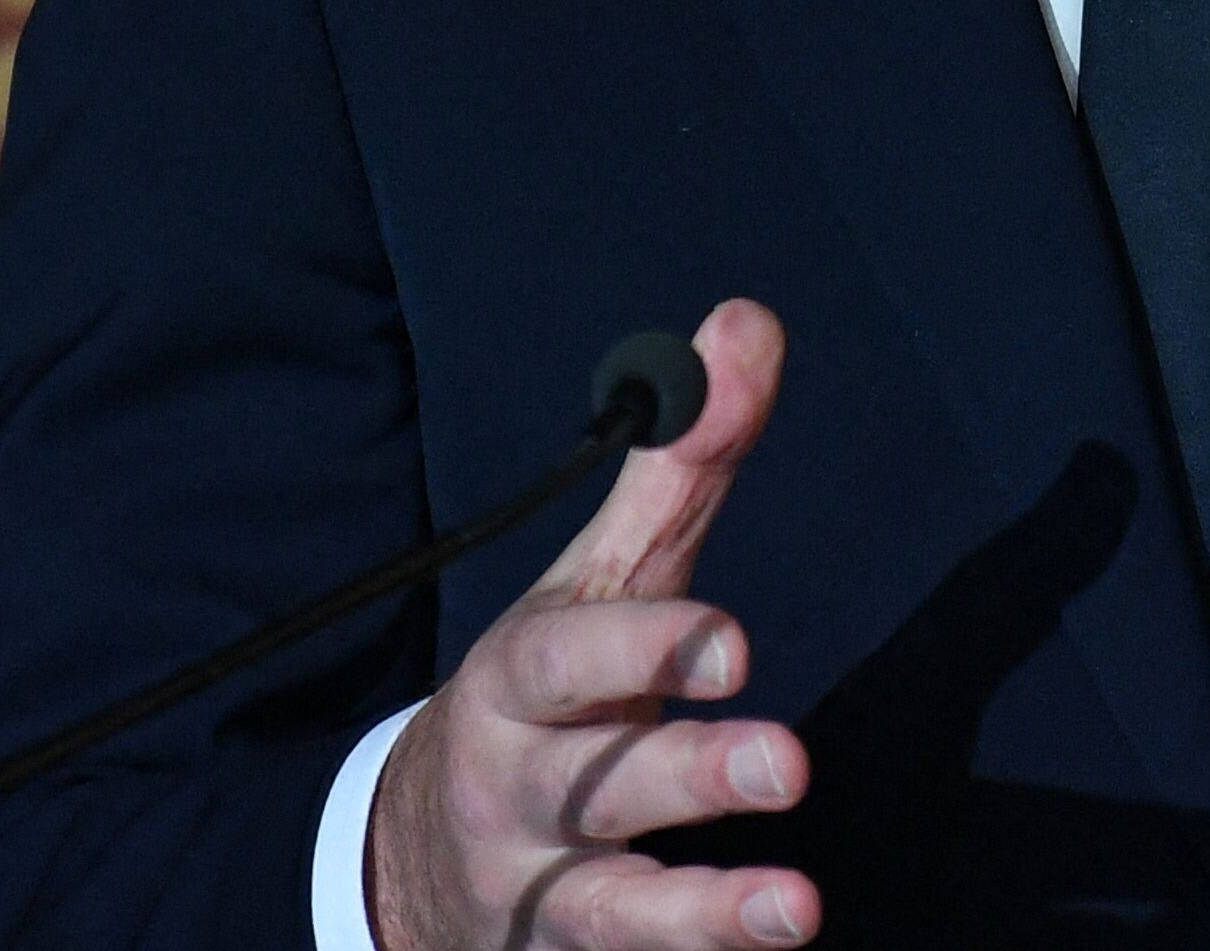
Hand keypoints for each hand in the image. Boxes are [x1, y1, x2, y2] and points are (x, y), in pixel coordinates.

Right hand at [368, 300, 817, 950]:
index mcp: (521, 678)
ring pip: (609, 906)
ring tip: (799, 908)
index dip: (647, 649)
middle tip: (790, 763)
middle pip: (596, 781)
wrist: (411, 853)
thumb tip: (749, 321)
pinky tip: (775, 943)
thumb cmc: (552, 688)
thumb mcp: (605, 577)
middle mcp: (517, 783)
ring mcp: (536, 884)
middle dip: (690, 773)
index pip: (570, 660)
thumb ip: (682, 462)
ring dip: (702, 913)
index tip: (734, 645)